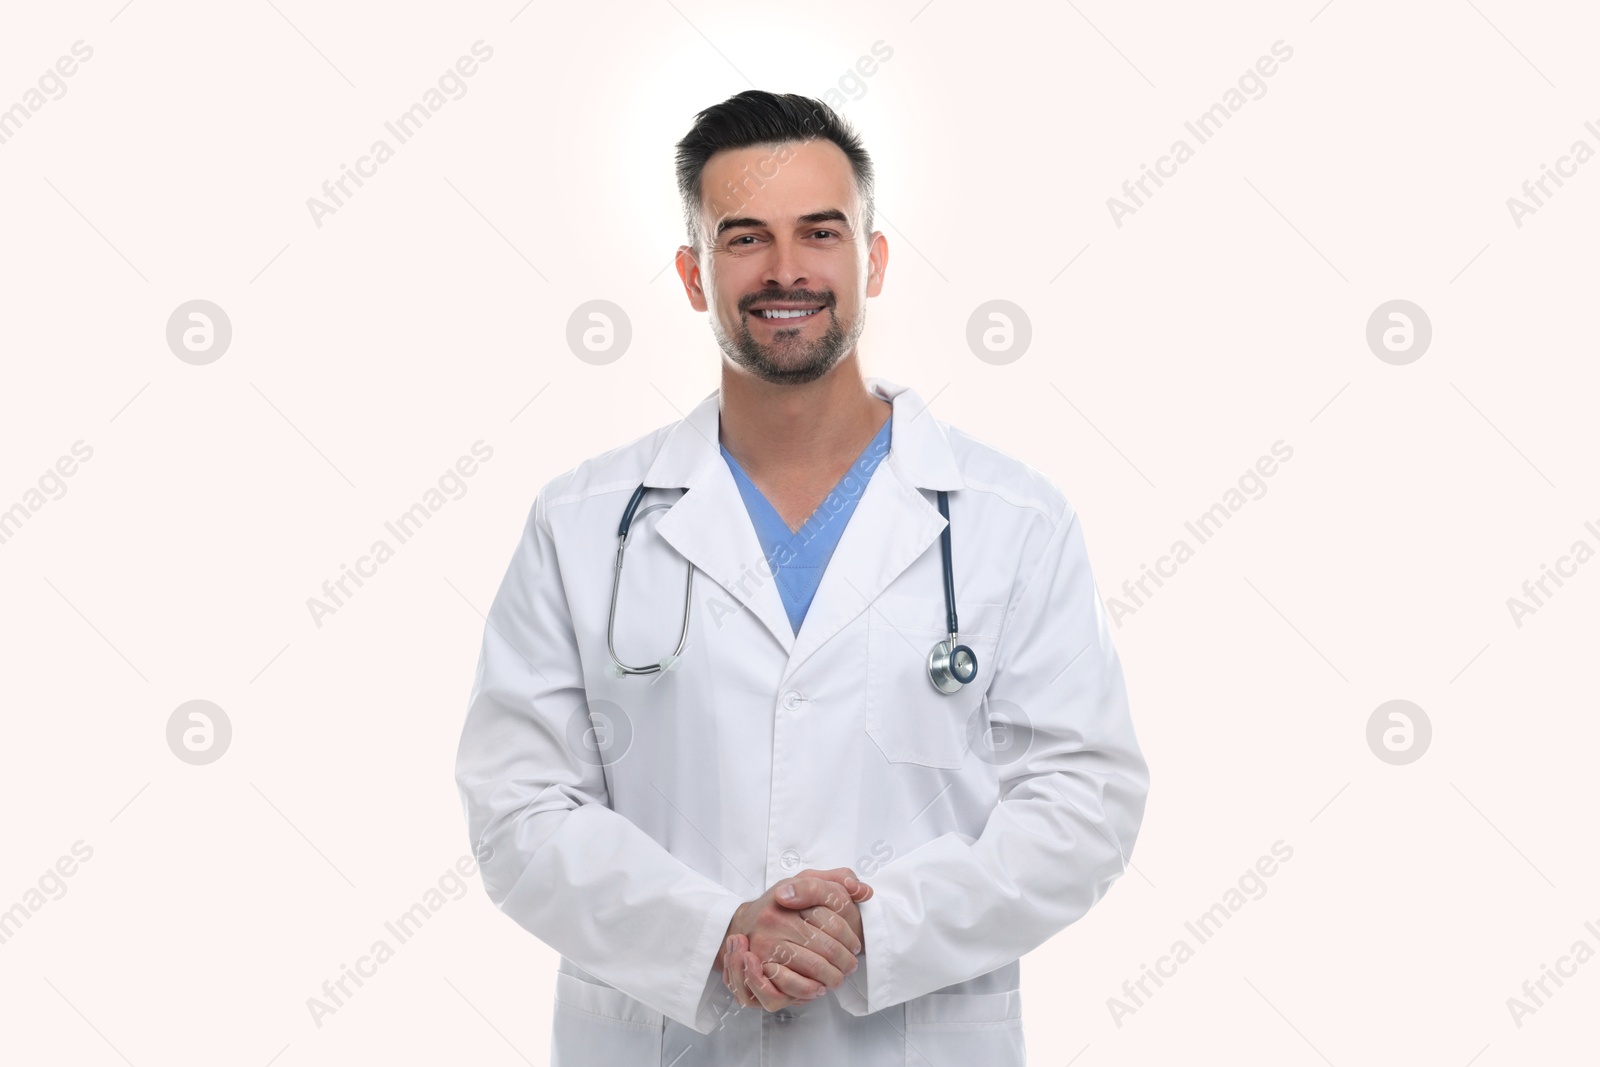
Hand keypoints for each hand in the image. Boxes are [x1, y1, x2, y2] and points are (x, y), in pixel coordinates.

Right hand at [719, 868, 872, 1010]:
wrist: (745, 922)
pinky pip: (790, 984)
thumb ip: (837, 879)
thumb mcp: (807, 880)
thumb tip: (863, 890)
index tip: (855, 945)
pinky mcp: (759, 965)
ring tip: (838, 978)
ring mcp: (767, 942)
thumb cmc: (782, 904)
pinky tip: (817, 987)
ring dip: (832, 977)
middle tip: (850, 966)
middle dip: (845, 961)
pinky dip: (809, 989)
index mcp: (790, 894)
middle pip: (827, 946)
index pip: (833, 917)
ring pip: (813, 966)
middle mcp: (777, 918)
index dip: (850, 935)